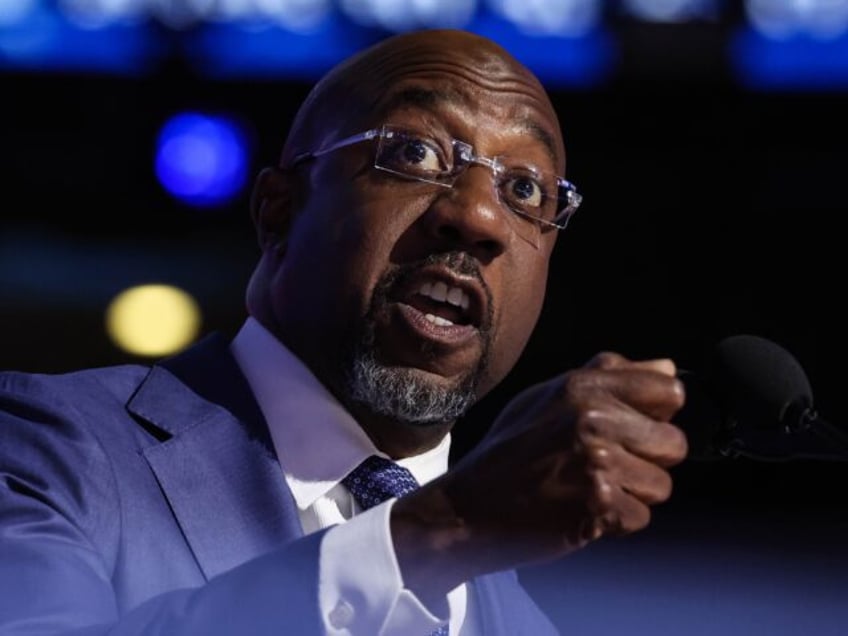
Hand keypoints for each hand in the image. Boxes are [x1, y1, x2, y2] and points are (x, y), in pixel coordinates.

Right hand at [392, 352, 687, 600]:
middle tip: (607, 466)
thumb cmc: (508, 452)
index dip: (657, 415)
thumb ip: (607, 376)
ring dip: (633, 495)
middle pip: (674, 444)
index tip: (635, 429)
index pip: (670, 392)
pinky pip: (641, 518)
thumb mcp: (546, 397)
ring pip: (661, 486)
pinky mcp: (597, 507)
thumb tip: (667, 368)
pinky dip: (616, 522)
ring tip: (590, 488)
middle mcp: (592, 420)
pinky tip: (582, 510)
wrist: (469, 507)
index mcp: (582, 387)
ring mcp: (596, 464)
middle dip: (648, 461)